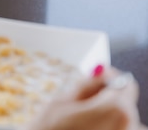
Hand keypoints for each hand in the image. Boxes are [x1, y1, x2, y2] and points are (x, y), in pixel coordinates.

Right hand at [23, 67, 141, 129]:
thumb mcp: (64, 99)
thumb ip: (87, 83)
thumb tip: (101, 70)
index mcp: (117, 109)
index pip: (124, 83)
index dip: (108, 78)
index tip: (93, 78)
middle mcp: (129, 126)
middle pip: (123, 103)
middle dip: (105, 98)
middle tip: (78, 102)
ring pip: (119, 120)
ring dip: (104, 116)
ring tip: (77, 121)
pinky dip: (103, 128)